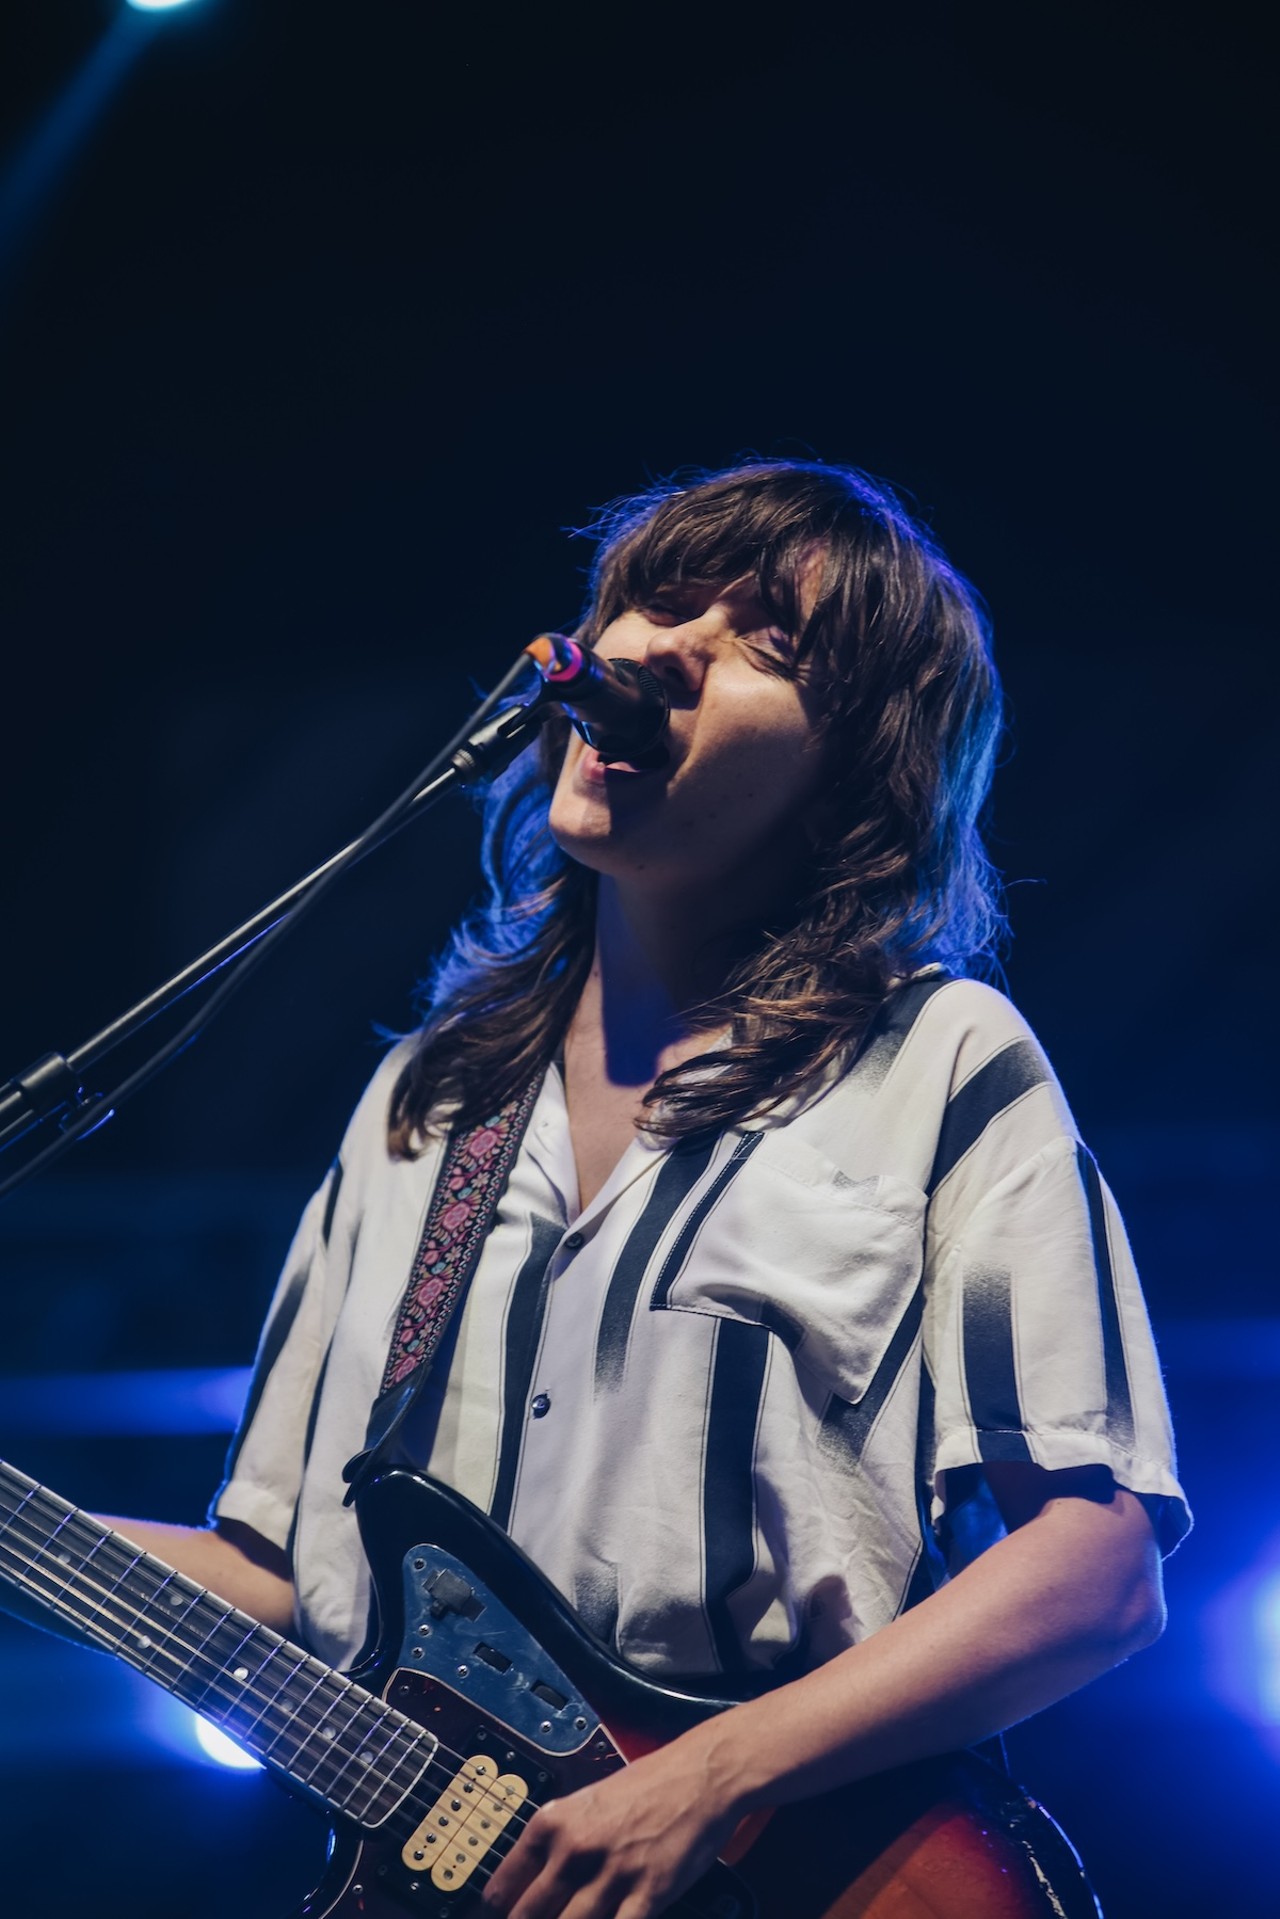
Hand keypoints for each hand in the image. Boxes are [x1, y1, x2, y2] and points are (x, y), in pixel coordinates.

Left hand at [481, 1728, 740, 1918]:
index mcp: (553, 1822)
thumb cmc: (648, 1786)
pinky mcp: (647, 1894)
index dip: (499, 1912)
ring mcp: (610, 1873)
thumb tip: (532, 1883)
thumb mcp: (586, 1802)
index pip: (503, 1885)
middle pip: (529, 1916)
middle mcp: (575, 1848)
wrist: (701, 1775)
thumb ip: (557, 1841)